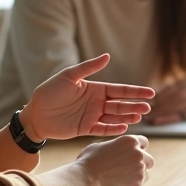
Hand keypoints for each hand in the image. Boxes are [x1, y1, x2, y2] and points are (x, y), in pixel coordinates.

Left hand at [21, 54, 154, 140]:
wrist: (35, 114)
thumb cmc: (49, 92)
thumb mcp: (68, 76)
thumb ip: (88, 67)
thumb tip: (107, 56)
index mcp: (95, 89)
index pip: (120, 90)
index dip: (135, 92)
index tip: (150, 93)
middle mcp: (97, 103)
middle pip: (120, 104)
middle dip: (135, 105)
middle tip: (148, 107)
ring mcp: (92, 116)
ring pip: (115, 117)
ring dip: (128, 117)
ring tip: (140, 116)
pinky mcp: (85, 129)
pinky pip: (103, 129)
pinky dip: (113, 129)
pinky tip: (124, 127)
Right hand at [74, 135, 154, 185]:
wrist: (85, 180)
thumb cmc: (88, 161)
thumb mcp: (101, 145)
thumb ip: (115, 145)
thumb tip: (118, 147)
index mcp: (130, 141)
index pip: (144, 142)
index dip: (138, 148)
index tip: (133, 154)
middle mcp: (138, 153)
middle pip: (148, 158)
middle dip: (141, 163)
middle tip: (129, 169)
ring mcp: (140, 169)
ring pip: (146, 172)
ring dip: (138, 174)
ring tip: (122, 178)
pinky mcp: (138, 183)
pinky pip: (140, 183)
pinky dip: (133, 184)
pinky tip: (121, 185)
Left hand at [145, 77, 185, 124]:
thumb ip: (174, 88)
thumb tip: (153, 94)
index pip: (171, 89)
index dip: (158, 95)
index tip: (145, 100)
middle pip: (173, 98)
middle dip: (157, 104)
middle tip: (143, 110)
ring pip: (175, 107)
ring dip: (159, 112)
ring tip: (146, 116)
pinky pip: (181, 116)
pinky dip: (167, 119)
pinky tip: (157, 121)